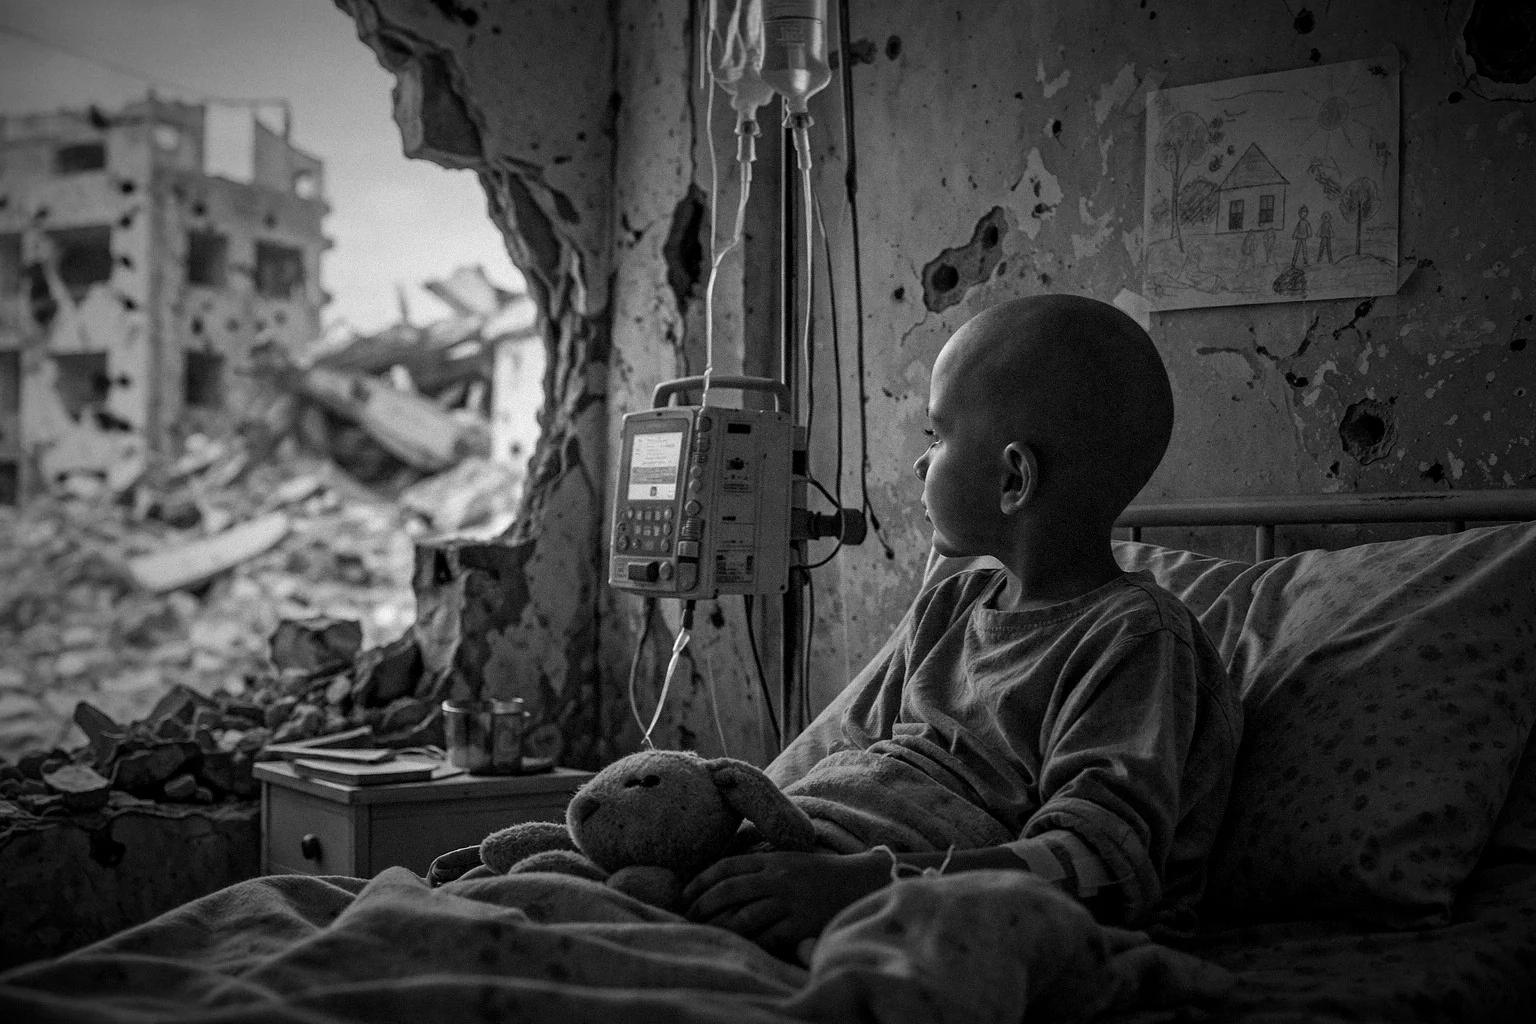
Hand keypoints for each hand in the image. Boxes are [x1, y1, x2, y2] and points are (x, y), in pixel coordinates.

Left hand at [683, 849, 889, 951]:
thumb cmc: (821, 873)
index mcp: (773, 859)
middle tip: (688, 917)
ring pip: (745, 916)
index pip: (727, 866)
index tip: (685, 894)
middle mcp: (778, 878)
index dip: (701, 880)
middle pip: (729, 890)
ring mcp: (790, 901)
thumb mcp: (789, 858)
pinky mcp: (802, 924)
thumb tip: (724, 877)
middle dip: (703, 905)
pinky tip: (740, 947)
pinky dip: (751, 944)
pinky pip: (769, 937)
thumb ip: (761, 864)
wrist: (861, 881)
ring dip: (722, 927)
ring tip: (708, 934)